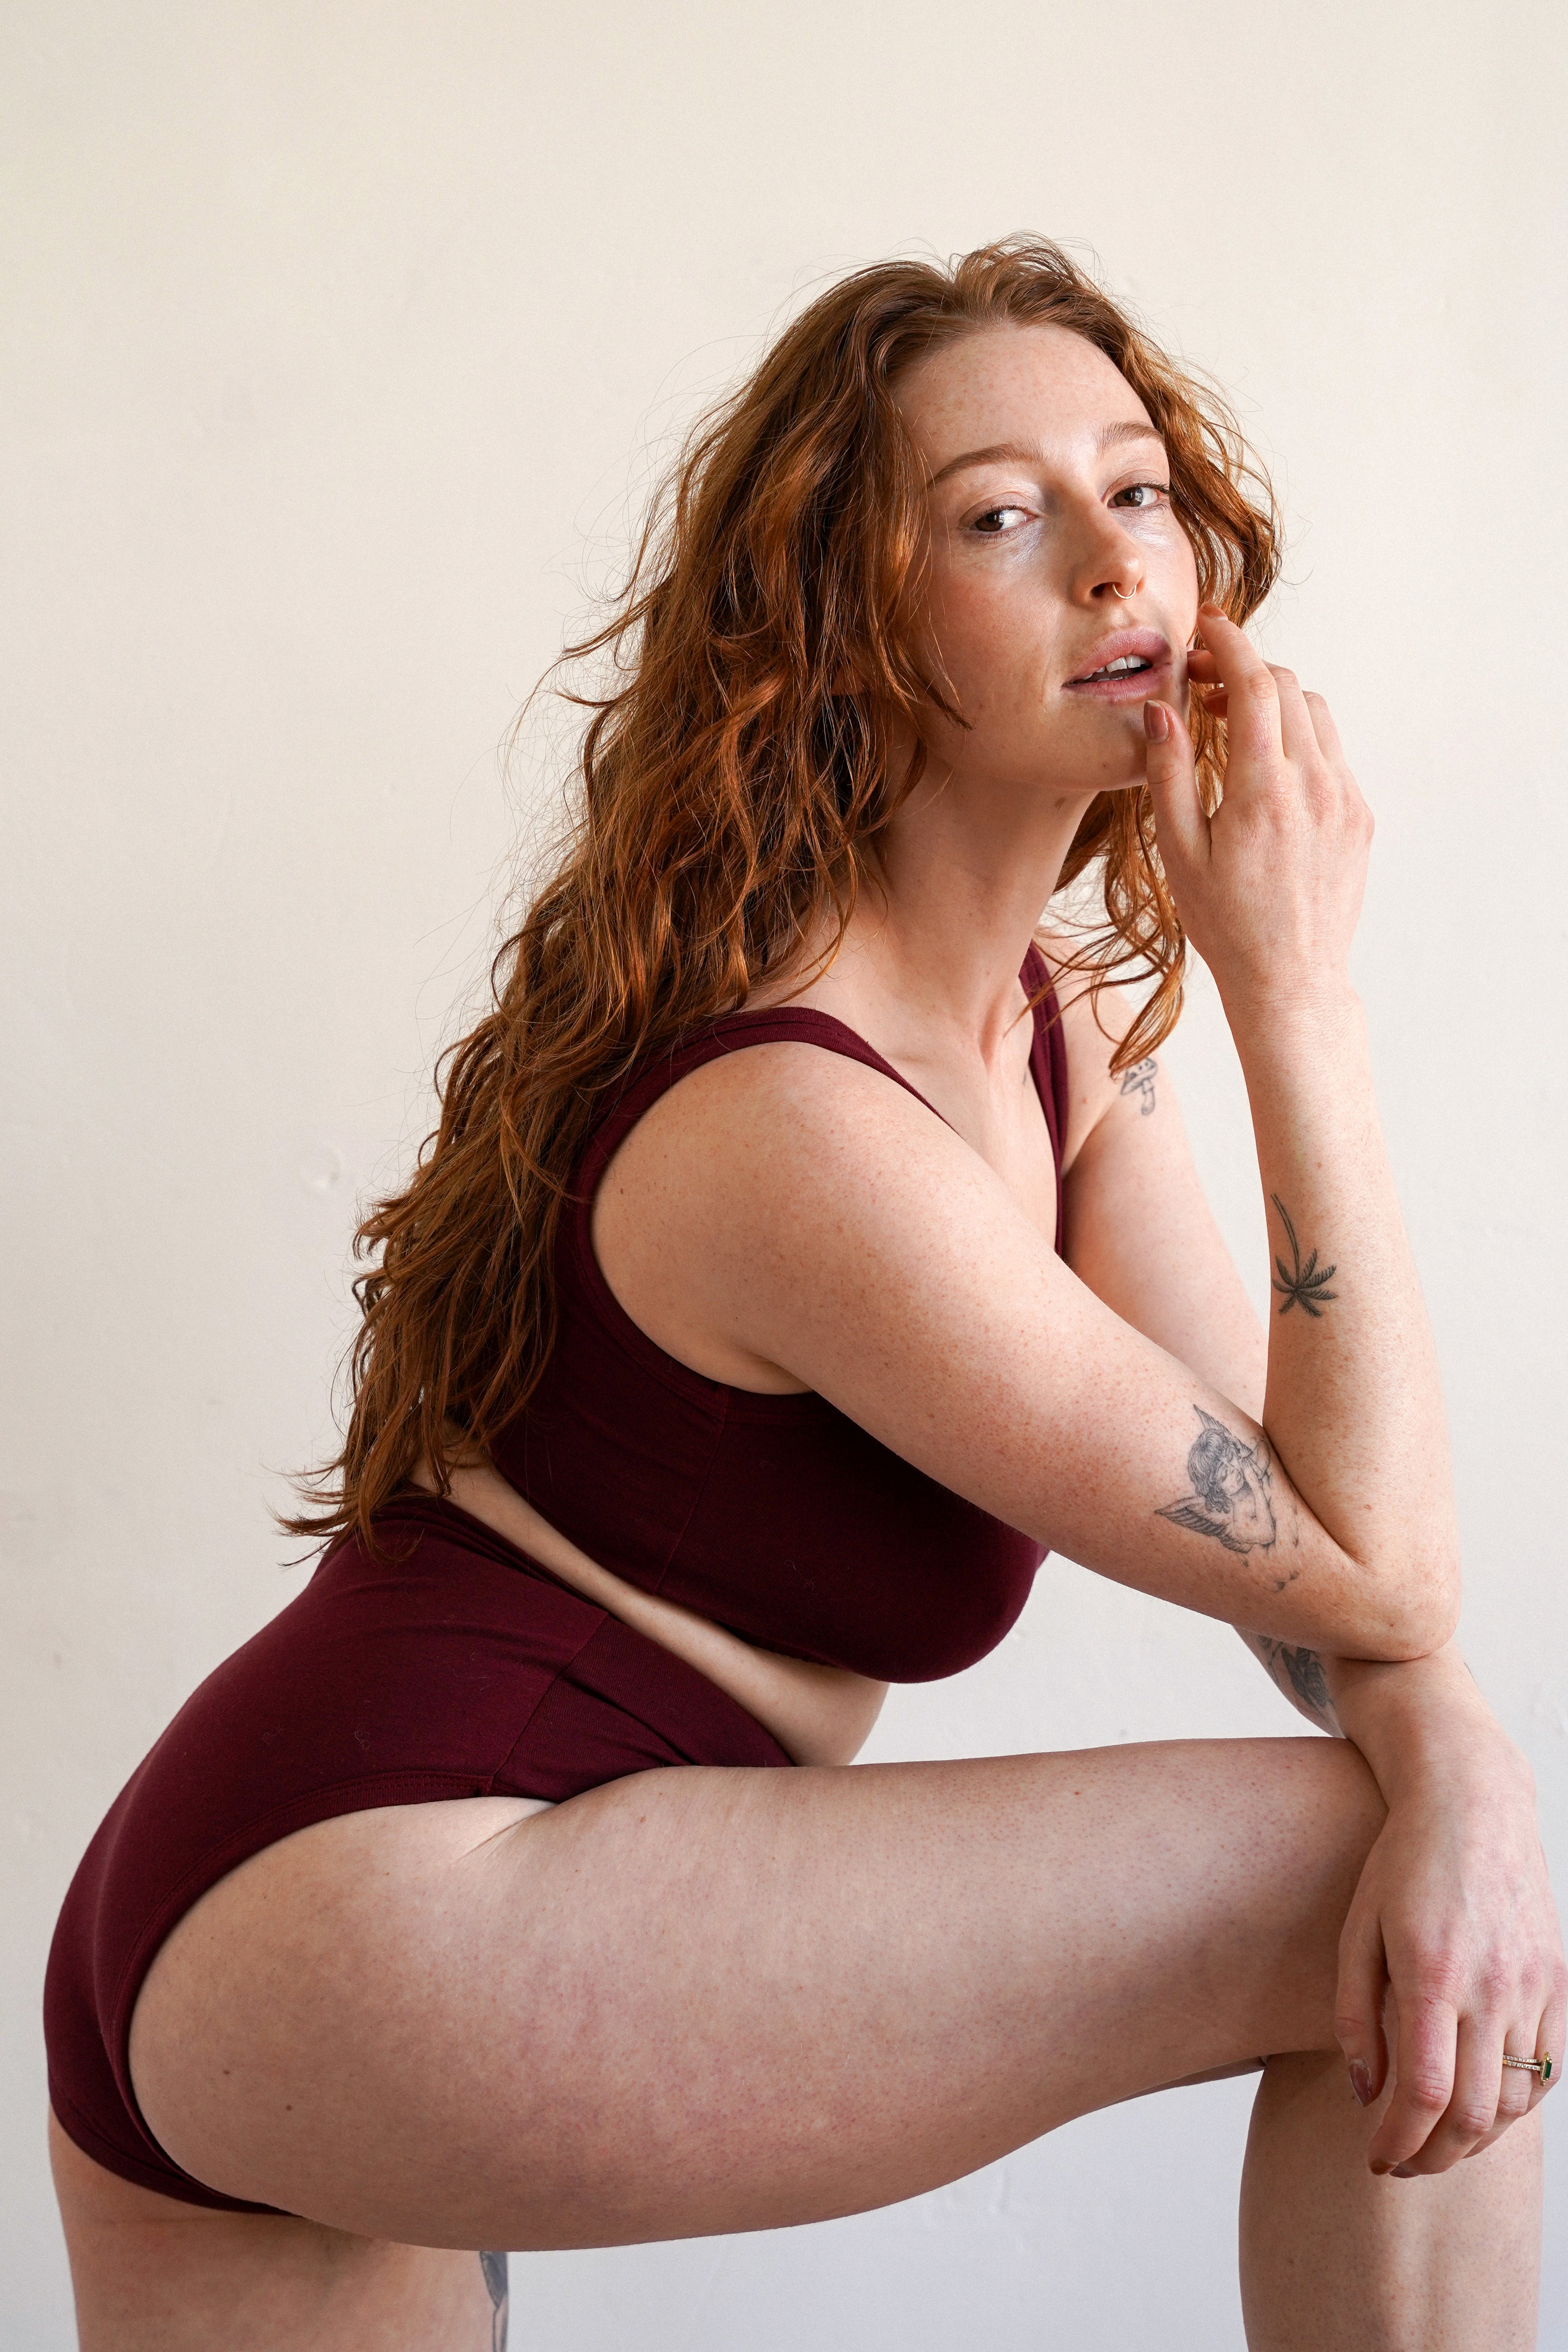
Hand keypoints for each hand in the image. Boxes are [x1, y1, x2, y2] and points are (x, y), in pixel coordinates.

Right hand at [1141, 606, 1372, 1010]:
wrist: (1290, 978)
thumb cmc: (1224, 923)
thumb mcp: (1179, 851)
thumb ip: (1170, 773)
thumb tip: (1163, 708)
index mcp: (1262, 790)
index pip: (1253, 683)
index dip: (1228, 643)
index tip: (1207, 627)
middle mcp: (1313, 784)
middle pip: (1287, 686)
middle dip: (1244, 669)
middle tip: (1202, 685)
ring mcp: (1344, 798)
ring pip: (1315, 712)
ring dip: (1274, 701)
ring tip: (1233, 724)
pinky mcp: (1359, 815)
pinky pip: (1331, 752)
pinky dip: (1298, 738)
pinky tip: (1265, 770)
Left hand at [1334, 1742, 1564, 2174]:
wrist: (1472, 1803)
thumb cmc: (1401, 1863)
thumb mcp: (1356, 1931)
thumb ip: (1354, 2017)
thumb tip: (1366, 2095)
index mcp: (1431, 1974)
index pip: (1424, 2095)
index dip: (1400, 2142)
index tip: (1376, 2160)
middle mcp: (1490, 1987)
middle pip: (1474, 2114)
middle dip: (1434, 2156)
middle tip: (1401, 2163)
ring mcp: (1533, 1986)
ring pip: (1515, 2101)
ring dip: (1476, 2139)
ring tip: (1437, 2140)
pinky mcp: (1559, 1982)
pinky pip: (1547, 2068)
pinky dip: (1516, 2104)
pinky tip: (1483, 2105)